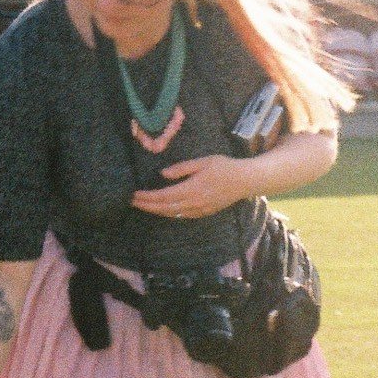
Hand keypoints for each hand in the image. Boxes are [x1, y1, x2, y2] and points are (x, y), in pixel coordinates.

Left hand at [131, 155, 255, 219]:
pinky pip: (182, 215)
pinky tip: (163, 210)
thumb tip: (163, 174)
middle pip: (165, 208)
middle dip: (147, 206)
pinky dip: (169, 213)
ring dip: (156, 211)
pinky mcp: (205, 212)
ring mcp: (200, 209)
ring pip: (172, 213)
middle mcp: (194, 203)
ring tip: (143, 207)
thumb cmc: (225, 167)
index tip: (133, 195)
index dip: (147, 197)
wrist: (246, 181)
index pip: (163, 196)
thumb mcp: (202, 162)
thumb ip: (181, 168)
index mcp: (191, 189)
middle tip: (131, 202)